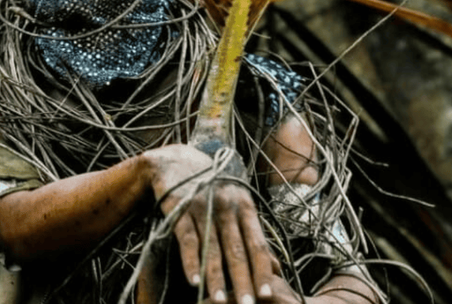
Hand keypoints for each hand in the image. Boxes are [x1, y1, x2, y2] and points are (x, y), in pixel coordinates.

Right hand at [143, 145, 280, 303]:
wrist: (175, 162)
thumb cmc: (211, 189)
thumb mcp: (236, 206)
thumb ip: (253, 235)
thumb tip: (276, 268)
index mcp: (244, 206)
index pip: (257, 243)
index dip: (261, 270)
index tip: (266, 295)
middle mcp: (226, 206)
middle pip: (236, 249)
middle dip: (242, 280)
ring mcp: (202, 207)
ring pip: (212, 248)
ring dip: (216, 277)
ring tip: (218, 302)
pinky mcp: (179, 208)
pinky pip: (188, 239)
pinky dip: (191, 261)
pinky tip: (194, 281)